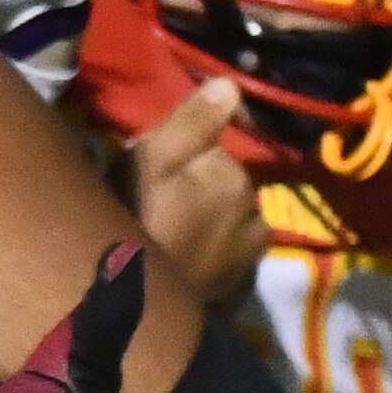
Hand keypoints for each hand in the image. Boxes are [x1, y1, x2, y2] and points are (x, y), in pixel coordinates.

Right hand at [114, 75, 265, 306]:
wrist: (137, 307)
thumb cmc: (136, 223)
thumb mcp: (150, 162)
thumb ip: (193, 122)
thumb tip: (232, 85)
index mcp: (234, 174)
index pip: (214, 151)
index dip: (183, 161)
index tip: (155, 179)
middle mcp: (255, 207)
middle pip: (224, 184)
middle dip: (198, 190)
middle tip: (156, 211)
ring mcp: (252, 248)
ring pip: (228, 218)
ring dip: (207, 221)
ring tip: (169, 239)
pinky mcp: (244, 281)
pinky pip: (230, 251)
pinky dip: (213, 252)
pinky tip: (185, 261)